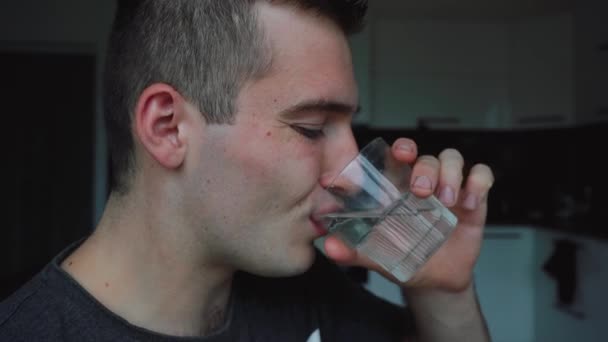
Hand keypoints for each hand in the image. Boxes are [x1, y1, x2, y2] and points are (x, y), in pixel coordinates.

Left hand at [323, 138, 494, 292]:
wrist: (436, 281)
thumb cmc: (405, 259)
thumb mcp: (379, 256)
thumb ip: (354, 251)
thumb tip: (329, 247)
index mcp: (398, 189)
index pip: (397, 157)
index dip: (400, 149)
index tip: (399, 154)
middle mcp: (423, 182)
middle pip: (426, 155)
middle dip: (425, 167)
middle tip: (422, 191)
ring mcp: (449, 188)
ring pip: (453, 158)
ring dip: (450, 174)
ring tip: (447, 200)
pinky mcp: (473, 199)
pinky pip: (481, 175)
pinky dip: (477, 184)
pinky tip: (468, 205)